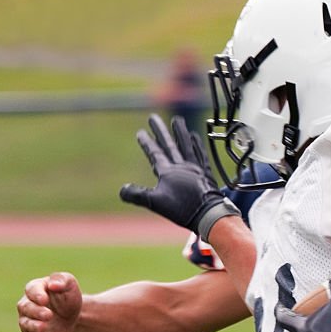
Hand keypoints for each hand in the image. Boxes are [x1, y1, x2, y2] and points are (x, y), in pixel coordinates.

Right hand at [17, 272, 82, 331]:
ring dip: (34, 326)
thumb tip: (52, 285)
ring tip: (44, 326)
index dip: (36, 295)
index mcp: (35, 290)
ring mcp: (28, 322)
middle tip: (48, 315)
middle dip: (36, 311)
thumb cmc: (67, 297)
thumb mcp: (69, 284)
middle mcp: (27, 306)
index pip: (31, 290)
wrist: (73, 318)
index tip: (44, 299)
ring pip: (25, 324)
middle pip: (25, 307)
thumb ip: (61, 280)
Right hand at [120, 114, 239, 240]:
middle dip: (160, 131)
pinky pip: (201, 154)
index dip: (147, 143)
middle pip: (169, 145)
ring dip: (181, 132)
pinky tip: (196, 137)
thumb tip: (122, 189)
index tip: (141, 132)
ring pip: (186, 145)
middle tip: (153, 117)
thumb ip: (138, 195)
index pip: (155, 153)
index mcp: (168, 172)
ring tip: (177, 120)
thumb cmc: (183, 209)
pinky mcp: (206, 172)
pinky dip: (197, 144)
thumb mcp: (156, 203)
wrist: (208, 213)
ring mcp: (195, 168)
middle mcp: (181, 166)